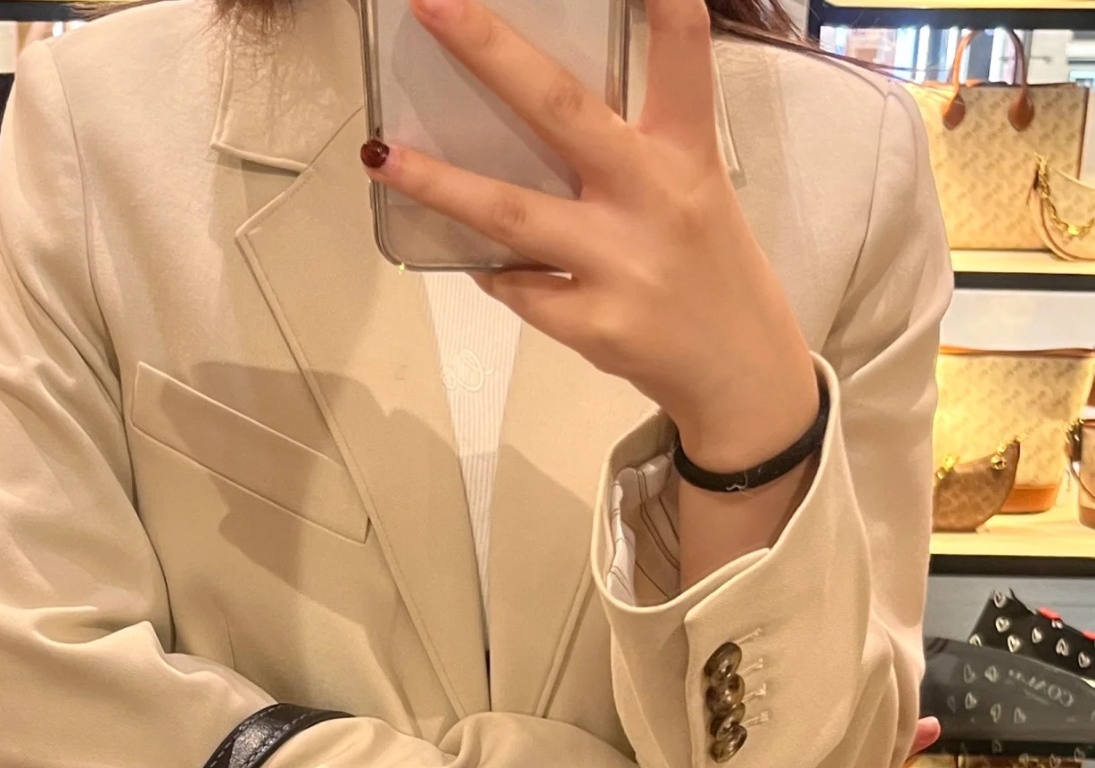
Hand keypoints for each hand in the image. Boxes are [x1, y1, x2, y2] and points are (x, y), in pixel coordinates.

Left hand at [360, 0, 819, 463]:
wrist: (741, 373)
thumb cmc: (711, 270)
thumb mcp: (693, 191)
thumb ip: (629, 151)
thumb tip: (530, 112)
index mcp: (686, 153)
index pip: (681, 53)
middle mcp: (653, 198)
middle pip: (561, 110)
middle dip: (491, 51)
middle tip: (432, 5)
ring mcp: (621, 265)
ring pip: (512, 214)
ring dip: (440, 184)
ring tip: (384, 158)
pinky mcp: (596, 326)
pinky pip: (519, 288)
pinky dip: (491, 271)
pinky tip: (477, 262)